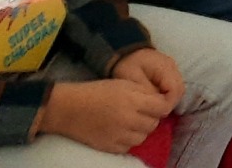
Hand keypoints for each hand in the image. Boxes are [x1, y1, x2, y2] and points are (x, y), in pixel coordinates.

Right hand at [35, 78, 171, 152]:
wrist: (69, 108)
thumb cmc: (97, 91)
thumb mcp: (123, 83)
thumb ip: (144, 92)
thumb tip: (160, 100)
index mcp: (133, 101)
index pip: (162, 107)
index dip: (162, 104)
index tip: (157, 103)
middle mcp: (128, 120)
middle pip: (154, 123)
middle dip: (151, 117)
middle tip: (142, 111)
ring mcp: (119, 136)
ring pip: (143, 137)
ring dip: (141, 130)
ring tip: (131, 121)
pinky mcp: (109, 147)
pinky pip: (129, 147)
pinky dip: (128, 140)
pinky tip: (121, 131)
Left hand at [109, 48, 181, 108]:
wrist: (125, 53)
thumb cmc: (127, 66)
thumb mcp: (132, 79)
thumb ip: (146, 92)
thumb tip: (157, 105)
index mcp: (165, 67)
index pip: (175, 90)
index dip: (167, 103)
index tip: (154, 112)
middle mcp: (173, 67)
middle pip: (180, 90)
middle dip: (170, 103)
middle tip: (155, 112)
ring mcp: (173, 69)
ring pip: (179, 89)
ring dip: (170, 100)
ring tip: (155, 107)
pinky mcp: (170, 72)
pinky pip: (174, 87)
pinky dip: (168, 95)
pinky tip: (157, 100)